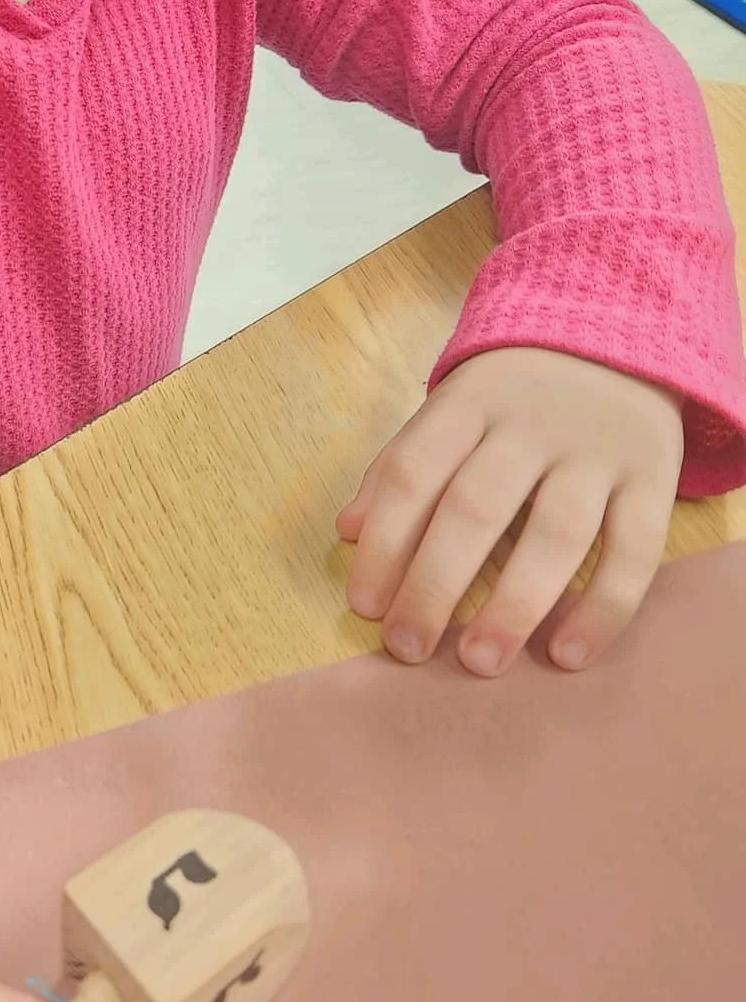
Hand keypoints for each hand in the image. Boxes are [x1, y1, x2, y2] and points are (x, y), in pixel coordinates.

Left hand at [337, 348, 682, 678]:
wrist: (616, 340)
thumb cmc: (512, 398)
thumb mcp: (449, 410)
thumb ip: (401, 467)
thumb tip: (348, 532)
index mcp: (467, 404)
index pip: (414, 472)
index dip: (385, 542)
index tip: (365, 607)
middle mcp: (530, 426)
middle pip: (476, 507)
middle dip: (435, 584)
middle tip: (407, 646)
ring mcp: (596, 452)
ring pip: (556, 533)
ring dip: (513, 605)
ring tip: (478, 660)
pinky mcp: (653, 478)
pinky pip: (633, 551)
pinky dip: (601, 609)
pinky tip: (565, 655)